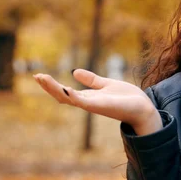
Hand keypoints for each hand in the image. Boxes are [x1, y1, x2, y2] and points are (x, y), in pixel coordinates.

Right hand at [33, 69, 161, 135]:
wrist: (143, 107)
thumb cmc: (128, 98)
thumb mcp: (107, 84)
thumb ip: (92, 80)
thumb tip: (75, 71)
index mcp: (89, 97)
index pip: (65, 92)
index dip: (52, 85)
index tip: (40, 76)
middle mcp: (88, 102)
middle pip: (63, 96)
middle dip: (49, 87)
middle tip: (37, 76)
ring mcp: (93, 105)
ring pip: (69, 99)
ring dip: (56, 89)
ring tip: (43, 79)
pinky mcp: (101, 106)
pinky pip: (84, 102)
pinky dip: (74, 96)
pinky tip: (66, 88)